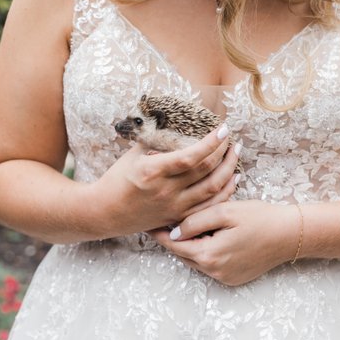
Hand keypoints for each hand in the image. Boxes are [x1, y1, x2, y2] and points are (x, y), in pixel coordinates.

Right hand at [88, 125, 240, 237]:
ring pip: (212, 191)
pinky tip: (231, 180)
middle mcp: (166, 190)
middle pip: (206, 172)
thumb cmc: (117, 178)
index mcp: (154, 171)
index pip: (191, 156)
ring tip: (235, 155)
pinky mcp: (177, 217)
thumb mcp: (134, 153)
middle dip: (224, 153)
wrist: (104, 212)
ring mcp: (174, 206)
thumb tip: (174, 121)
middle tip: (231, 139)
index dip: (211, 143)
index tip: (223, 129)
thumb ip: (156, 139)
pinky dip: (224, 193)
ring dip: (229, 171)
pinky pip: (208, 207)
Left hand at [151, 200, 299, 285]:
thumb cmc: (259, 217)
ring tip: (183, 224)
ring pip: (196, 259)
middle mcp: (214, 272)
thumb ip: (196, 222)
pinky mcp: (234, 278)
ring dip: (189, 244)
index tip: (147, 221)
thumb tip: (174, 232)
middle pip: (183, 254)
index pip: (174, 245)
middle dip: (173, 237)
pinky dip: (205, 250)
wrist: (289, 234)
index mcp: (209, 256)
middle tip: (162, 218)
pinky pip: (211, 264)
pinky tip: (208, 234)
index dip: (159, 232)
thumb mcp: (225, 212)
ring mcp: (225, 278)